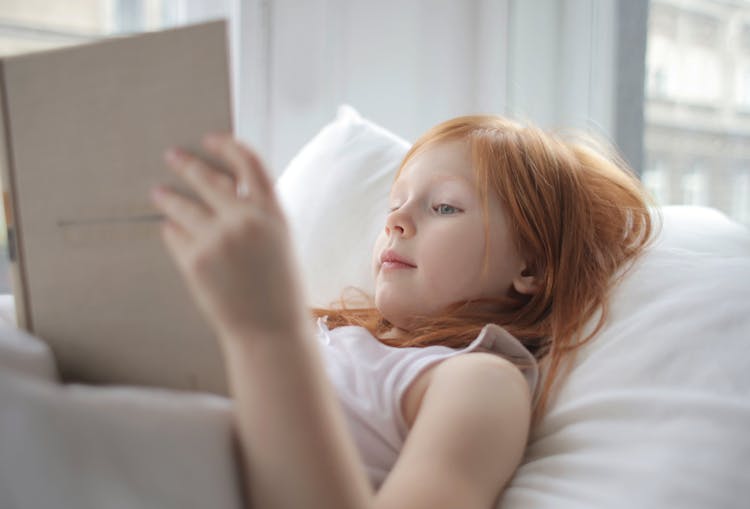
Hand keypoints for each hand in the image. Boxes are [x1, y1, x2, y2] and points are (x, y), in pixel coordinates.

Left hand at [150, 134, 305, 342]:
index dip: (228, 146)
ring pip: (183, 205)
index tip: (211, 140)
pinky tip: (170, 230)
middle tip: (172, 156)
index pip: (249, 162)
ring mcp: (217, 239)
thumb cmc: (279, 289)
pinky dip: (173, 231)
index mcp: (273, 213)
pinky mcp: (194, 260)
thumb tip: (225, 187)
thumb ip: (257, 214)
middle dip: (187, 164)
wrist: (269, 331)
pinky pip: (175, 235)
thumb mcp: (279, 242)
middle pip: (208, 177)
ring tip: (158, 193)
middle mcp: (245, 219)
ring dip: (169, 197)